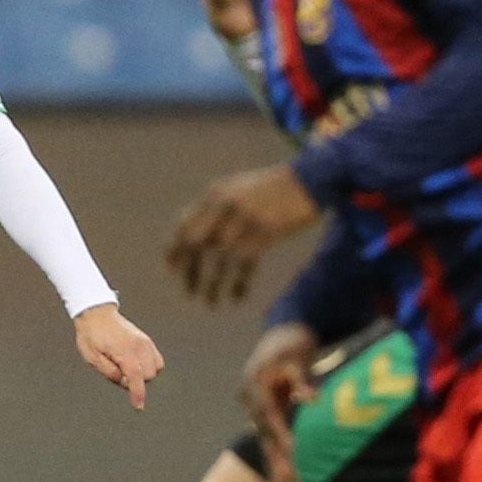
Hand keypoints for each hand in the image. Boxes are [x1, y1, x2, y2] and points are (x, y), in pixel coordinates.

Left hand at [73, 303, 162, 408]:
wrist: (96, 314)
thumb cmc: (92, 335)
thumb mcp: (92, 357)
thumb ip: (108, 372)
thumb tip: (123, 381)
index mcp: (125, 352)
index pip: (136, 379)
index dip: (138, 395)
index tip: (139, 406)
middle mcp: (139, 347)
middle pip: (148, 376)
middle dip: (136, 381)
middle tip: (119, 373)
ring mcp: (145, 342)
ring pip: (156, 369)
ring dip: (144, 374)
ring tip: (127, 367)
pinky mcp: (147, 340)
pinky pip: (157, 359)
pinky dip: (150, 365)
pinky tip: (136, 363)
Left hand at [167, 164, 321, 304]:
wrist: (309, 179)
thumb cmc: (271, 187)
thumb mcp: (237, 188)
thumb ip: (215, 207)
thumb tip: (195, 234)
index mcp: (215, 194)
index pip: (184, 225)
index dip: (175, 249)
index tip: (172, 269)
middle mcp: (225, 205)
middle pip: (197, 244)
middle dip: (190, 270)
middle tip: (189, 291)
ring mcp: (245, 219)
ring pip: (219, 259)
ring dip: (212, 284)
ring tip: (209, 302)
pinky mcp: (266, 232)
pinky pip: (245, 264)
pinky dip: (238, 284)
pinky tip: (236, 297)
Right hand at [238, 321, 322, 481]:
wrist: (281, 334)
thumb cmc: (292, 344)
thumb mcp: (299, 357)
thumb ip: (303, 379)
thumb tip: (312, 399)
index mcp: (255, 382)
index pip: (269, 413)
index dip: (280, 434)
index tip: (293, 451)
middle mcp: (250, 397)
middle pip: (263, 432)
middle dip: (275, 458)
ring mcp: (253, 405)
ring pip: (265, 438)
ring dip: (275, 462)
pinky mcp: (263, 412)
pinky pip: (269, 436)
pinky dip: (276, 454)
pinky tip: (281, 475)